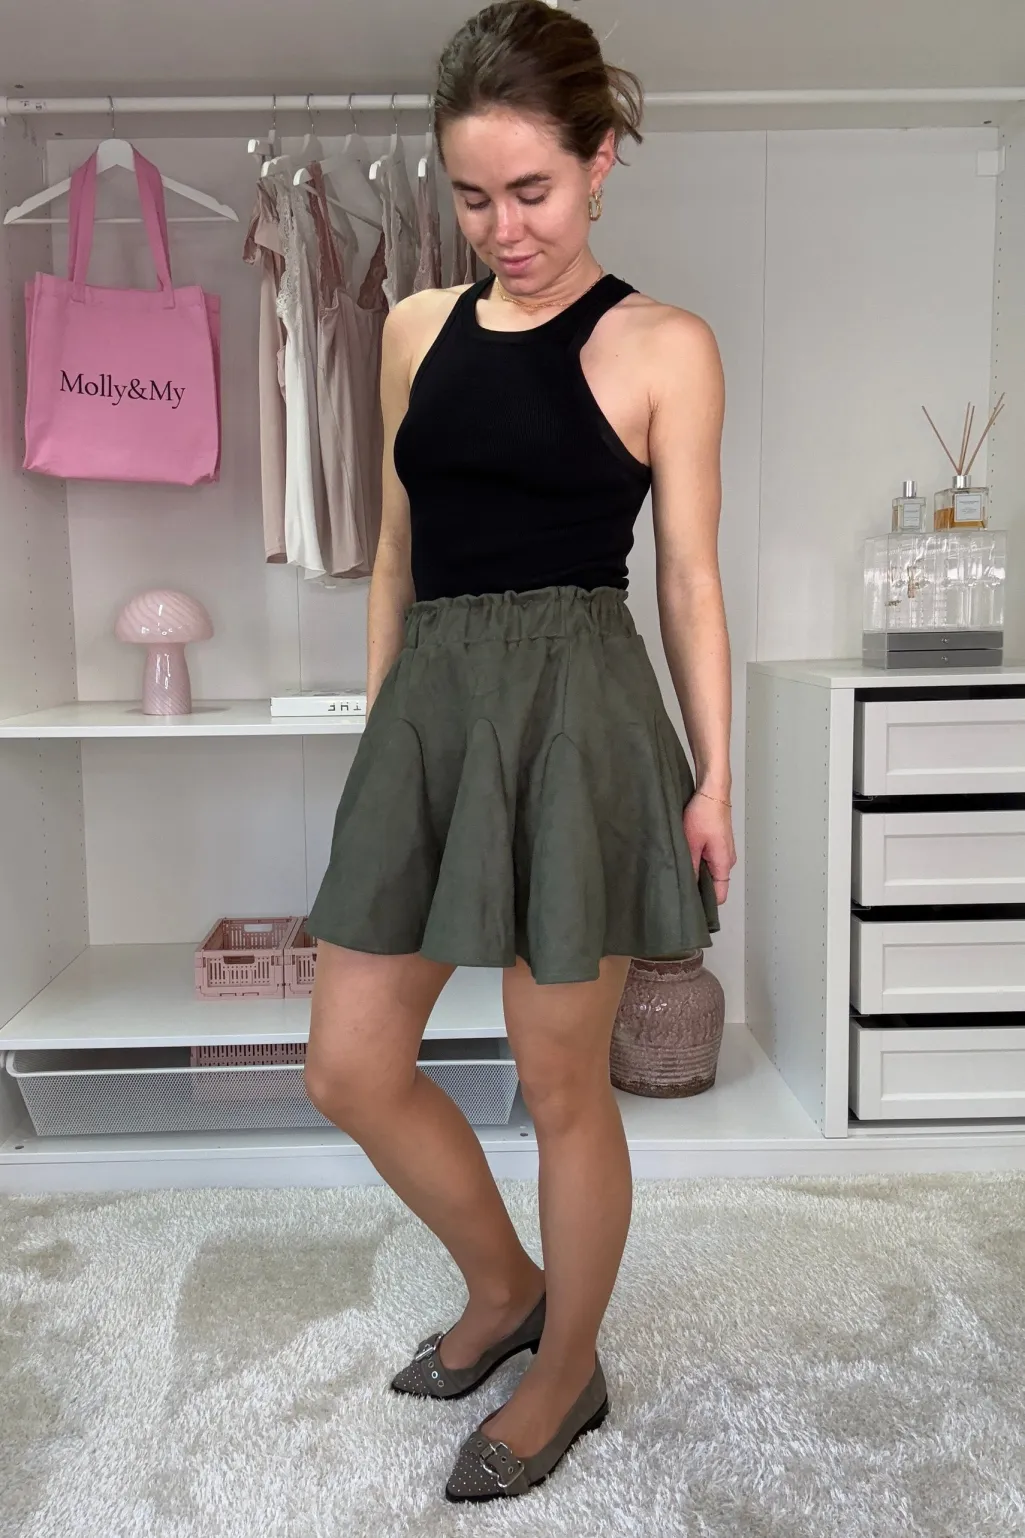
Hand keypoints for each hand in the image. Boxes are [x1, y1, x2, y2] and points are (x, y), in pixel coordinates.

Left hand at [682, 789, 735, 905]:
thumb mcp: (690, 843)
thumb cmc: (704, 813)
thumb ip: (689, 867)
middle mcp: (727, 860)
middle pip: (715, 885)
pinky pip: (709, 859)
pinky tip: (685, 854)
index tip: (689, 904)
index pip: (719, 896)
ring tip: (681, 866)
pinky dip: (698, 860)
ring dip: (696, 870)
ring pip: (710, 871)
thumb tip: (686, 887)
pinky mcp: (718, 842)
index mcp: (723, 863)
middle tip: (679, 884)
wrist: (712, 791)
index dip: (705, 903)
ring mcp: (723, 851)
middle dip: (698, 886)